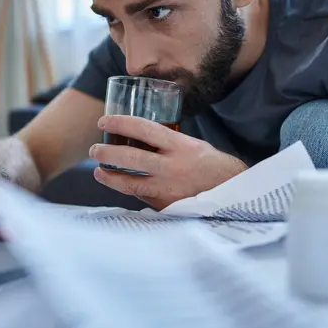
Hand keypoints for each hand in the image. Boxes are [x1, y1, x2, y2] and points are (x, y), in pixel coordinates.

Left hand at [89, 115, 247, 209]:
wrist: (233, 193)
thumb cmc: (213, 166)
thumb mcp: (194, 145)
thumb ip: (169, 143)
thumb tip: (142, 138)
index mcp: (181, 145)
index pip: (144, 128)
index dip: (121, 123)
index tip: (104, 121)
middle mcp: (173, 166)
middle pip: (131, 157)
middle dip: (108, 153)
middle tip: (95, 149)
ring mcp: (169, 188)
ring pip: (130, 182)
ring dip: (110, 176)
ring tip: (98, 172)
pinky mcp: (167, 205)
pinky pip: (141, 196)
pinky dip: (128, 190)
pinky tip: (118, 185)